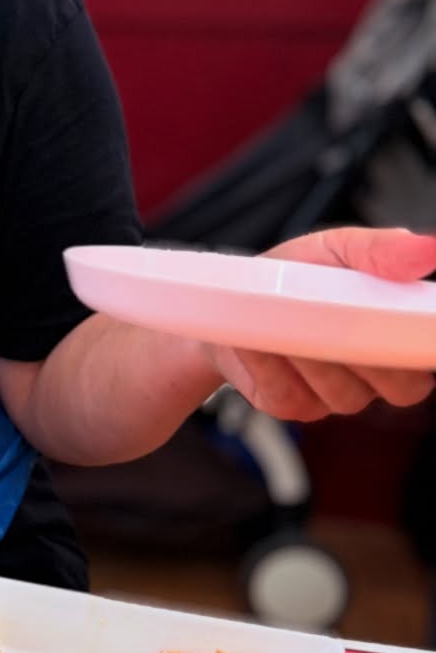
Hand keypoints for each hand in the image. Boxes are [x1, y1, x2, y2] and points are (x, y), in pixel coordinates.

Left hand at [209, 226, 435, 420]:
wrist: (234, 296)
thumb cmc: (297, 273)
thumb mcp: (339, 249)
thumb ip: (382, 251)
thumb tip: (428, 247)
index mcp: (397, 336)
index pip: (425, 358)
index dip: (418, 348)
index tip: (395, 321)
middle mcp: (375, 376)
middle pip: (399, 386)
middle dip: (367, 350)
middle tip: (334, 312)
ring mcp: (334, 396)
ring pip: (344, 394)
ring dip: (314, 355)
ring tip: (287, 318)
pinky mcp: (292, 405)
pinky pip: (291, 396)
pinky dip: (272, 366)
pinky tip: (259, 341)